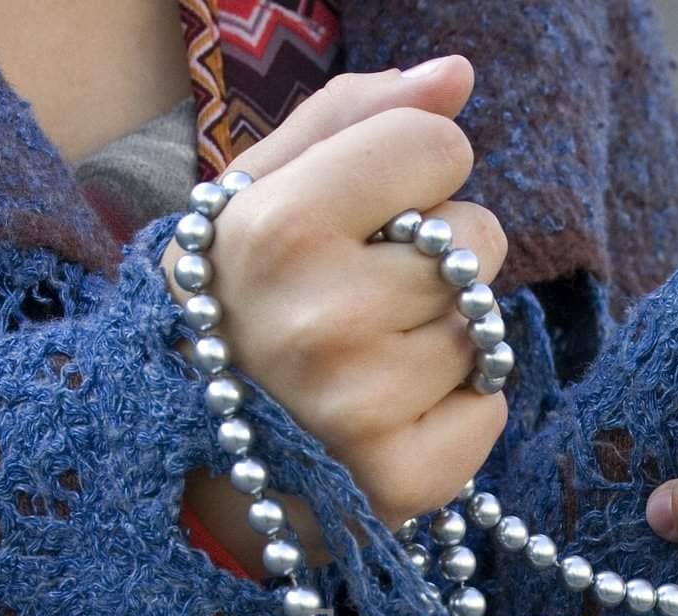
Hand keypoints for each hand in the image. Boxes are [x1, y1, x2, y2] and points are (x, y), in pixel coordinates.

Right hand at [167, 57, 508, 574]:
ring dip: (440, 336)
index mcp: (279, 232)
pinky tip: (389, 416)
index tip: (362, 216)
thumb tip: (458, 75)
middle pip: (475, 237)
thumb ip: (353, 117)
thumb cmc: (232, 308)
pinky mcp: (403, 480)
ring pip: (484, 327)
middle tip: (358, 300)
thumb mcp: (256, 195)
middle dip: (431, 259)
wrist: (186, 462)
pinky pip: (491, 407)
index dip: (410, 174)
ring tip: (367, 362)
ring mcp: (363, 409)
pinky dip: (456, 410)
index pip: (438, 145)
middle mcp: (321, 321)